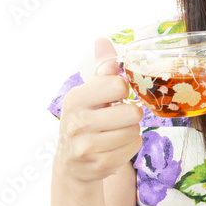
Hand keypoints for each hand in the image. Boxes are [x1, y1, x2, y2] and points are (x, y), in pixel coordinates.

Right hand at [54, 38, 143, 182]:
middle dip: (132, 113)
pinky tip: (117, 145)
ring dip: (132, 130)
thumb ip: (101, 68)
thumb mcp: (89, 92)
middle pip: (132, 113)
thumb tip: (103, 40)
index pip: (117, 85)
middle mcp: (78, 123)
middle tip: (121, 115)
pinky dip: (131, 145)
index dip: (123, 90)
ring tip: (117, 130)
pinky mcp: (99, 166)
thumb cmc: (86, 118)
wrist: (72, 162)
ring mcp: (87, 147)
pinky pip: (133, 148)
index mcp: (76, 99)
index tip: (115, 96)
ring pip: (134, 132)